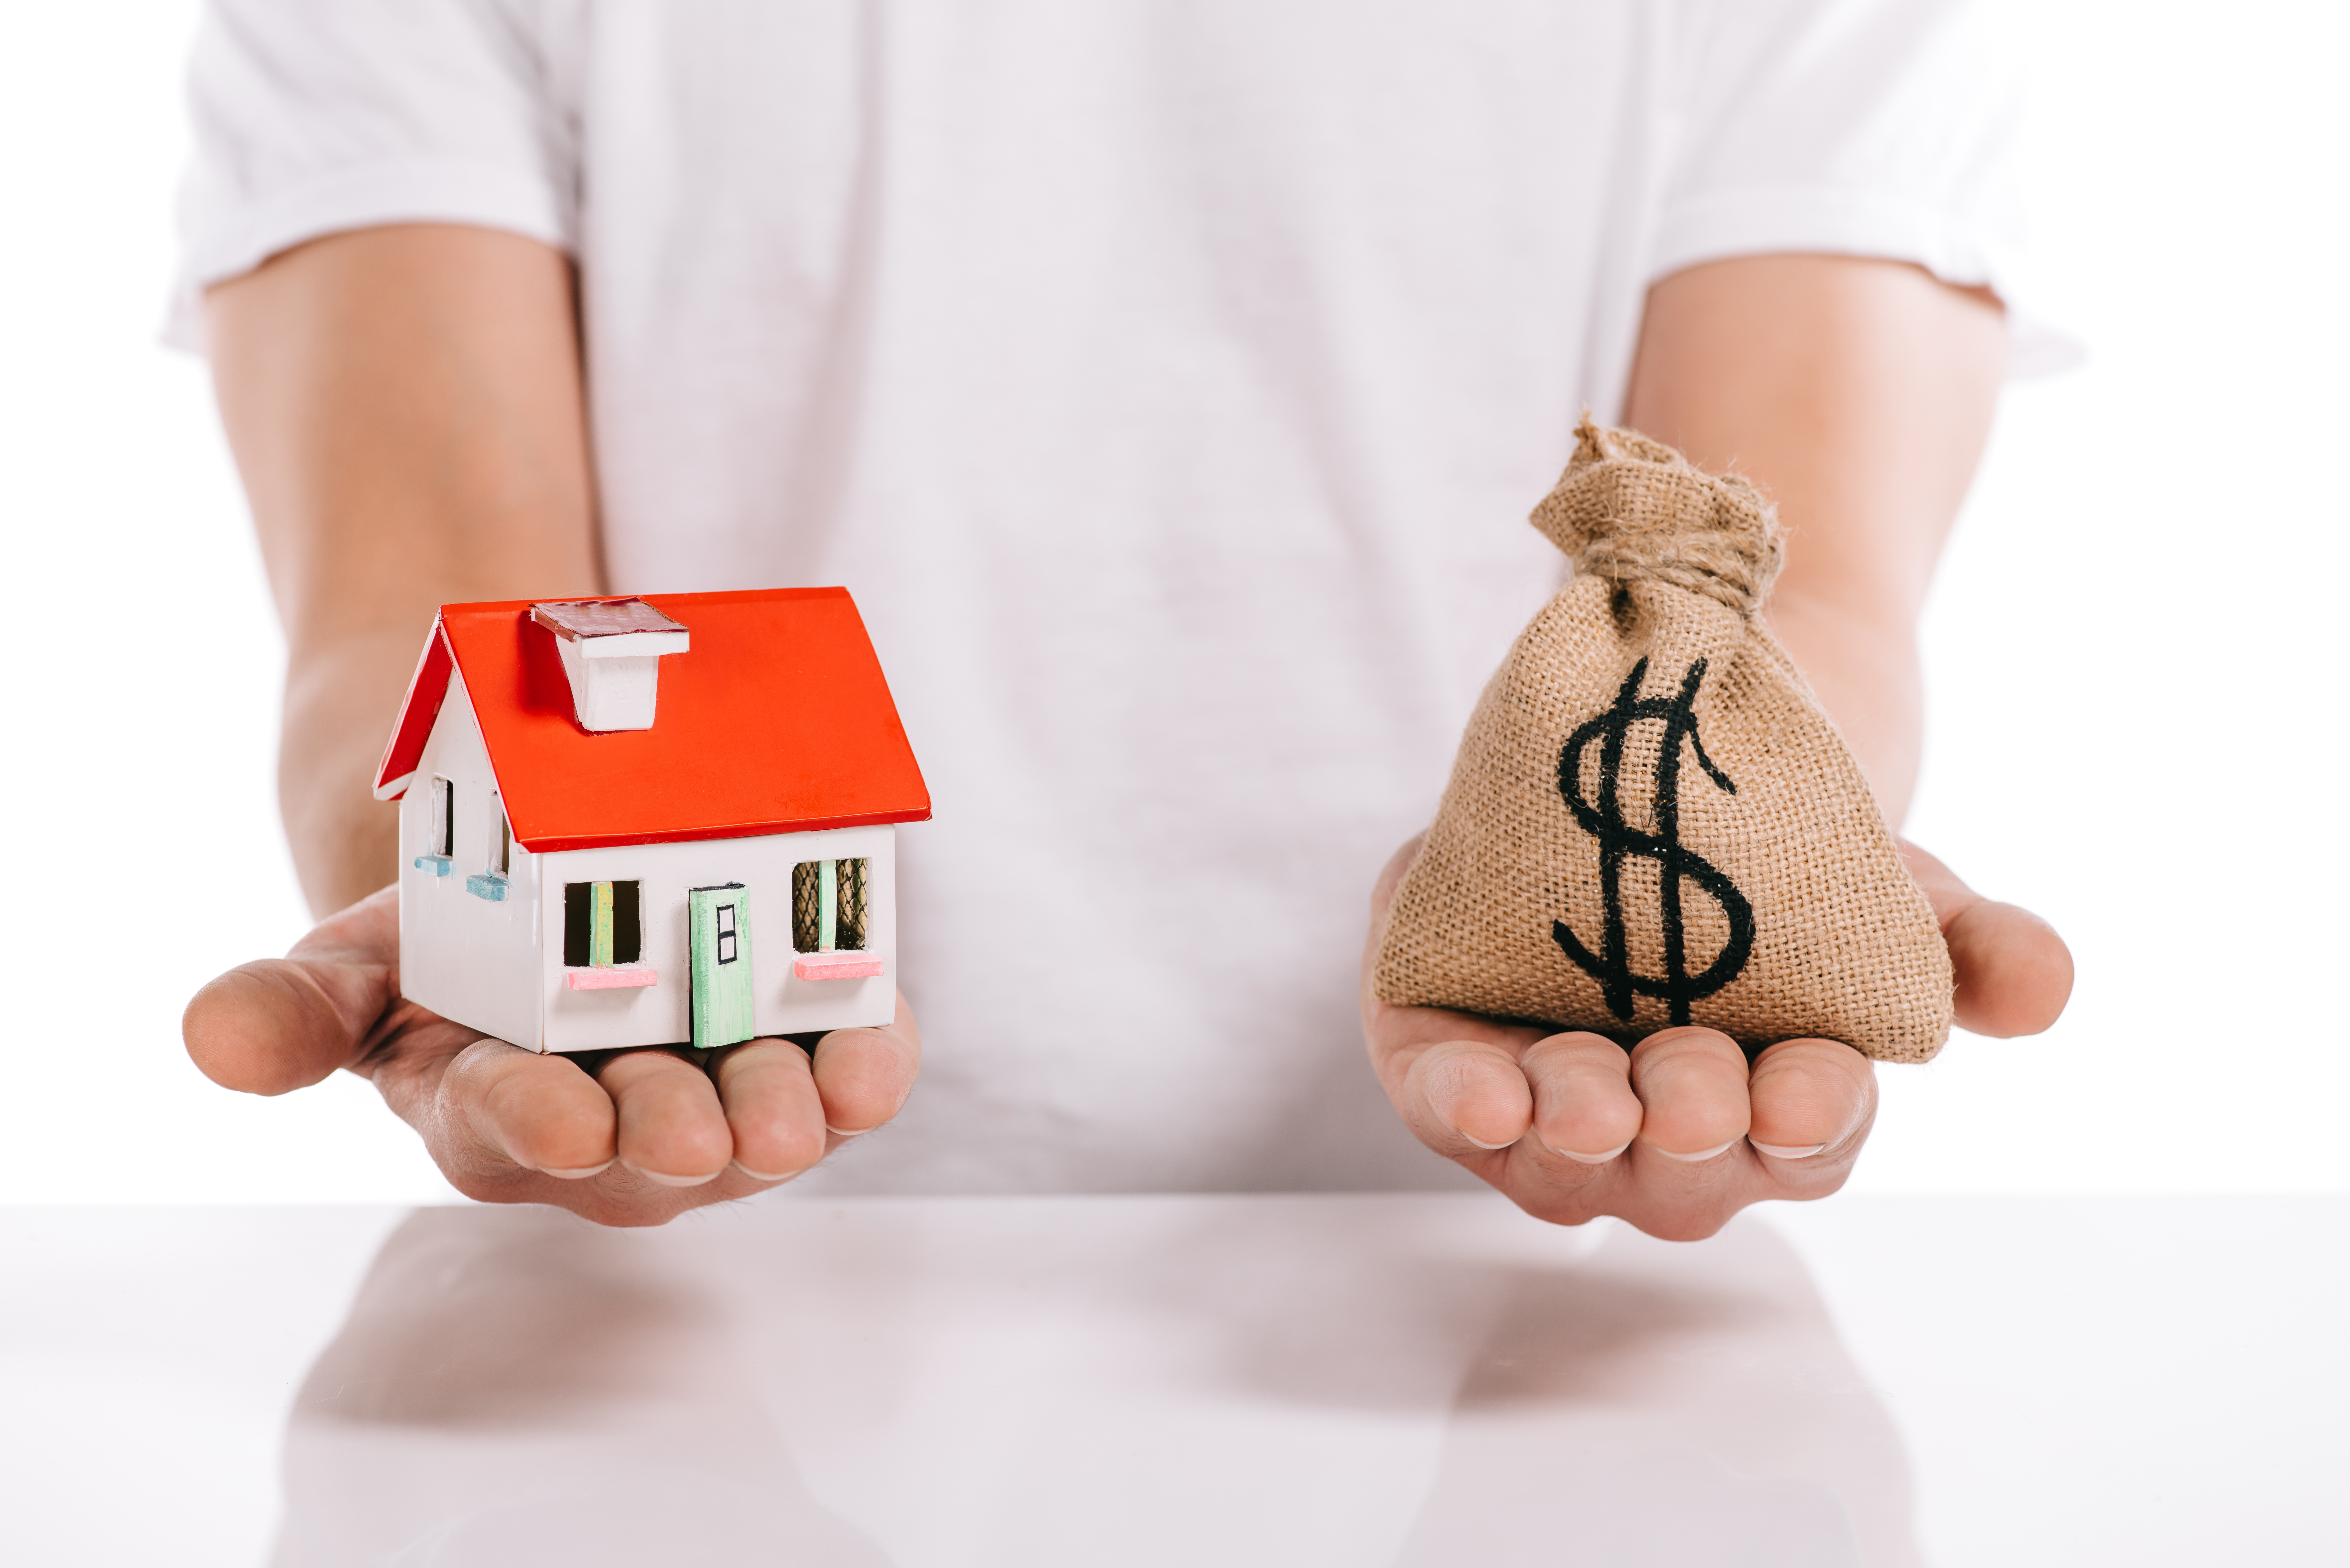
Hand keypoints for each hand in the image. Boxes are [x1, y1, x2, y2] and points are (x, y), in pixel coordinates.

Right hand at [182, 887, 920, 1225]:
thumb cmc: (441, 951)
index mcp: (486, 1107)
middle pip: (643, 1148)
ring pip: (752, 1130)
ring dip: (779, 1116)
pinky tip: (875, 1054)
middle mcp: (605, 1125)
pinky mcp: (796, 1054)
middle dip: (672, 1134)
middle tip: (694, 1123)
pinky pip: (840, 1080)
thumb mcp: (351, 966)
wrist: (543, 893)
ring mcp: (708, 1093)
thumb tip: (212, 1041)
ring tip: (795, 1097)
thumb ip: (287, 1011)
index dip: (531, 1125)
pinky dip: (864, 1069)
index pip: (503, 1130)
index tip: (559, 1116)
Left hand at [1362, 837, 2070, 1239]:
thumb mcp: (1886, 885)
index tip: (1814, 1082)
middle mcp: (1667, 1134)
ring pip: (1562, 1160)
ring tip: (1583, 1093)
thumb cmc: (1780, 871)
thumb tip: (2041, 985)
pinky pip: (1450, 1108)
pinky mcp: (1455, 1062)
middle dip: (1689, 1125)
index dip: (1812, 1119)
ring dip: (1574, 1130)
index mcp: (1780, 1107)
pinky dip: (1461, 1103)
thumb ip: (1969, 941)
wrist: (1641, 790)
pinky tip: (1477, 1089)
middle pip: (1684, 1169)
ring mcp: (1558, 1110)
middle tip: (1694, 1085)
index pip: (1808, 1141)